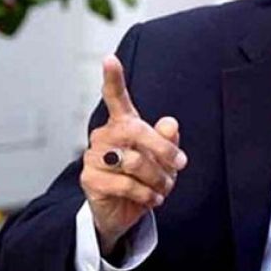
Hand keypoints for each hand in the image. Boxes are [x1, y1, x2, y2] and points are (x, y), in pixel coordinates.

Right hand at [80, 55, 187, 255]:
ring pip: (134, 162)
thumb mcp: (163, 158)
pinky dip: (146, 195)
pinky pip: (126, 184)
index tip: (109, 58)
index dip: (113, 78)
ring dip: (158, 178)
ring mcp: (94, 156)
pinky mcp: (90, 179)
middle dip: (163, 150)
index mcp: (122, 123)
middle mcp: (104, 135)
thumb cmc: (144, 178)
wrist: (123, 212)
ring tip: (163, 187)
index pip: (116, 97)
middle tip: (180, 165)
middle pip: (136, 130)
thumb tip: (170, 123)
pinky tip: (150, 199)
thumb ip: (167, 140)